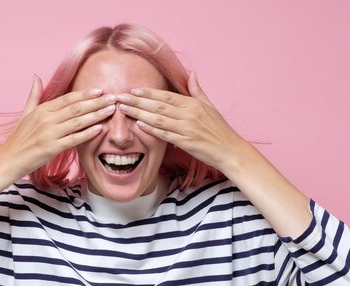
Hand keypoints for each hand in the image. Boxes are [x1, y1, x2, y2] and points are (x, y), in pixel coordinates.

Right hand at [0, 75, 117, 175]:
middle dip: (96, 102)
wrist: (9, 160)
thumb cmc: (19, 138)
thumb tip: (36, 76)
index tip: (100, 90)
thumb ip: (34, 95)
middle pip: (76, 108)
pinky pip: (74, 139)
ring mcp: (49, 134)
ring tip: (111, 110)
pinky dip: (87, 133)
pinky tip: (100, 128)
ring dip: (96, 115)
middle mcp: (46, 119)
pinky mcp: (52, 148)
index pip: (68, 99)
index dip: (85, 94)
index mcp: (42, 110)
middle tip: (113, 98)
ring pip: (77, 121)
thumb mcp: (25, 114)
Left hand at [116, 71, 243, 173]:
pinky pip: (164, 135)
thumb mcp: (209, 105)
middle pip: (158, 106)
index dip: (148, 93)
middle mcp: (189, 115)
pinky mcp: (186, 143)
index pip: (166, 96)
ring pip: (158, 119)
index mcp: (193, 104)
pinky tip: (139, 125)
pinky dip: (151, 129)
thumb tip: (192, 72)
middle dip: (137, 101)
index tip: (133, 90)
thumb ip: (197, 90)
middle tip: (121, 98)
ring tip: (124, 110)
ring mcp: (187, 129)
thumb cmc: (219, 128)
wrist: (229, 149)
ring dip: (139, 114)